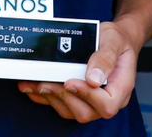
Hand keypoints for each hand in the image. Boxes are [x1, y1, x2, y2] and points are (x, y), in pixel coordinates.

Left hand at [18, 20, 137, 122]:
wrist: (114, 39)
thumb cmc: (117, 41)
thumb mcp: (114, 41)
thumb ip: (105, 58)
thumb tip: (93, 79)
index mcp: (120, 88)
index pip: (107, 105)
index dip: (87, 96)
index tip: (70, 81)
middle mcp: (105, 99)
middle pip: (85, 112)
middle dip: (63, 97)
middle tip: (47, 82)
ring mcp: (90, 101)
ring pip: (70, 111)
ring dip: (51, 98)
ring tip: (36, 83)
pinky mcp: (76, 97)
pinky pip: (59, 104)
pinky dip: (43, 97)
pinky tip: (31, 87)